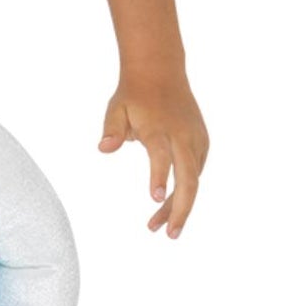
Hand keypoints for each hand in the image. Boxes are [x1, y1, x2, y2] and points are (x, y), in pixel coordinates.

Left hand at [98, 69, 208, 237]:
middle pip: (188, 178)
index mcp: (160, 129)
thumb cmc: (135, 95)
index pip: (161, 156)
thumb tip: (103, 148)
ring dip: (179, 205)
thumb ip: (112, 130)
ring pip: (193, 180)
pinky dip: (185, 191)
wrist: (161, 71)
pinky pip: (196, 172)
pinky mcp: (202, 143)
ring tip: (159, 227)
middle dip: (181, 209)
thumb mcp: (116, 108)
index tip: (154, 198)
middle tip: (169, 234)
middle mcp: (182, 136)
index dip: (159, 176)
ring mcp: (196, 140)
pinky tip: (171, 205)